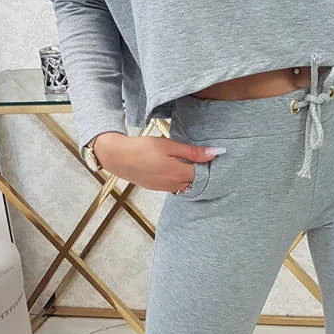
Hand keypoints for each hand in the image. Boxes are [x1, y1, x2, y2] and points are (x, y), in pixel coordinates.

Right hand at [92, 132, 221, 193]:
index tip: (208, 155)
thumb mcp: (169, 145)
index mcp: (178, 173)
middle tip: (196, 157)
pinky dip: (177, 177)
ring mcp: (164, 188)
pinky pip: (174, 185)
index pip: (203, 173)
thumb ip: (192, 152)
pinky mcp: (156, 188)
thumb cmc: (142, 148)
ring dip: (187, 175)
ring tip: (183, 161)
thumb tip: (215, 153)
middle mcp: (172, 184)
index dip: (207, 164)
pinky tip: (172, 166)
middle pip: (194, 181)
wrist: (118, 157)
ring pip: (184, 184)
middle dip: (198, 171)